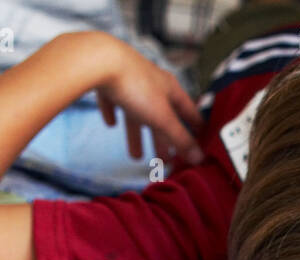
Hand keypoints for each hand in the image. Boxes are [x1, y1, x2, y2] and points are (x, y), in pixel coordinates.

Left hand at [90, 34, 204, 165]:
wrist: (99, 60)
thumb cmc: (136, 87)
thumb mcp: (162, 118)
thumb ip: (180, 138)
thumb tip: (199, 158)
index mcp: (170, 89)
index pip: (189, 111)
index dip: (196, 128)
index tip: (200, 143)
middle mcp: (153, 83)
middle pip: (161, 117)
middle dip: (163, 140)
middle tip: (165, 161)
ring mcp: (130, 81)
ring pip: (137, 113)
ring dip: (137, 135)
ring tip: (135, 156)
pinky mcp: (107, 82)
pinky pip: (113, 100)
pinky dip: (114, 113)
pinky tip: (110, 124)